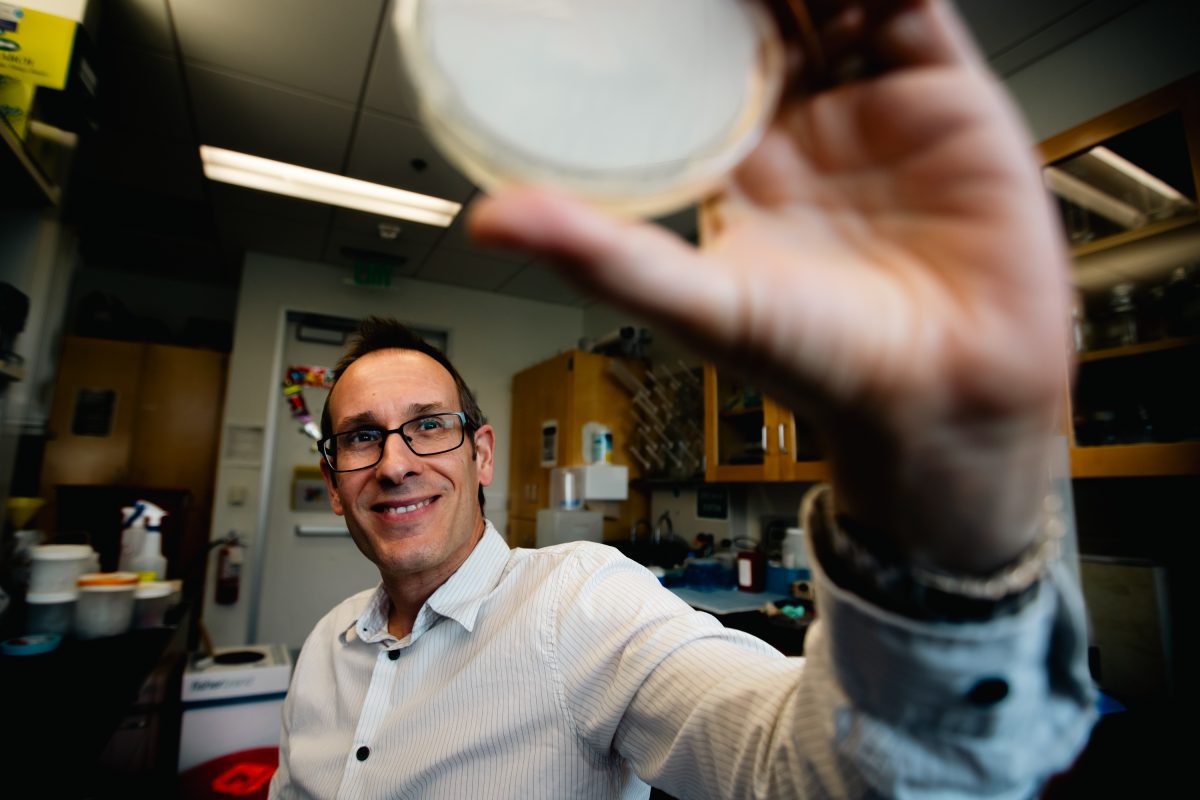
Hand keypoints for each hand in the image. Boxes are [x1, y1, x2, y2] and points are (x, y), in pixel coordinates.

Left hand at [469, 0, 1071, 572]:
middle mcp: (801, 130)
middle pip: (760, 18)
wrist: (944, 400)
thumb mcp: (697, 303)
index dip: (662, 16)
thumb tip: (487, 221)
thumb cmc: (824, 367)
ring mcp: (873, 108)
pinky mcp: (946, 97)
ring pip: (833, 0)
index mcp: (734, 168)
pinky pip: (914, 7)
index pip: (687, 64)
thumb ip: (601, 254)